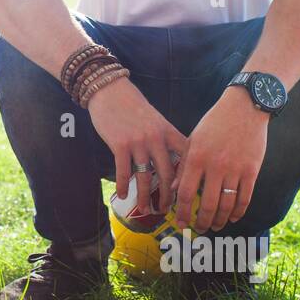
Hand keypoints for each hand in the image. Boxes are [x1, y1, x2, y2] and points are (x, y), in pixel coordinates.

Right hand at [87, 79, 188, 217]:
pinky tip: (123, 195)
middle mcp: (156, 138)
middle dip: (168, 196)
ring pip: (146, 177)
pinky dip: (123, 186)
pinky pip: (124, 171)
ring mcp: (138, 142)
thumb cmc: (132, 105)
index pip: (186, 158)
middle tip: (166, 209)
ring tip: (144, 209)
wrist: (110, 90)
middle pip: (168, 174)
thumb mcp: (156, 119)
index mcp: (168, 131)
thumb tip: (173, 161)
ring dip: (145, 196)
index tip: (189, 194)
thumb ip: (165, 138)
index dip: (189, 178)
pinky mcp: (120, 145)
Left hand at [170, 87, 267, 231]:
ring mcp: (235, 169)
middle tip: (199, 229)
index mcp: (196, 158)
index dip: (182, 212)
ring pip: (226, 205)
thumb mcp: (193, 140)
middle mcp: (215, 166)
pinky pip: (245, 198)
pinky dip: (238, 212)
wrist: (244, 108)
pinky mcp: (252, 170)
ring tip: (214, 226)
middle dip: (201, 222)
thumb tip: (172, 190)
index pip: (184, 193)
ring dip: (219, 220)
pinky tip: (233, 217)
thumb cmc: (215, 123)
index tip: (180, 223)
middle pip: (206, 204)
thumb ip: (183, 165)